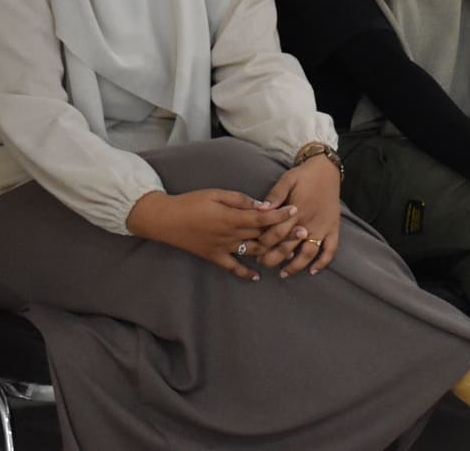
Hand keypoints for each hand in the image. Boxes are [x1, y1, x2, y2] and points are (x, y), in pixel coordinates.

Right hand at [126, 189, 296, 281]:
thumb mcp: (216, 194)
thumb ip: (240, 200)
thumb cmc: (191, 202)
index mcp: (232, 218)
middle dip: (284, 233)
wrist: (165, 219)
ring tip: (289, 251)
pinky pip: (232, 267)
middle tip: (303, 231)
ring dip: (272, 252)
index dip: (280, 214)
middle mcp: (231, 235)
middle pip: (262, 235)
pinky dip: (245, 272)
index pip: (262, 217)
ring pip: (252, 252)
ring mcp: (223, 248)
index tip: (296, 210)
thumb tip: (262, 204)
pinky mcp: (213, 257)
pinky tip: (257, 276)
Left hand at [260, 157, 341, 276]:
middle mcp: (309, 222)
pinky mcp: (333, 228)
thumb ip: (274, 195)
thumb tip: (260, 209)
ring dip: (296, 266)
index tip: (255, 249)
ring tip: (284, 273)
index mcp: (296, 211)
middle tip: (263, 263)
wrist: (327, 170)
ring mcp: (323, 227)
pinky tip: (313, 270)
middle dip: (274, 259)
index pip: (277, 233)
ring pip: (309, 253)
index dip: (265, 244)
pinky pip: (331, 249)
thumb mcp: (287, 180)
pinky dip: (323, 262)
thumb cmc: (304, 175)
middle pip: (289, 247)